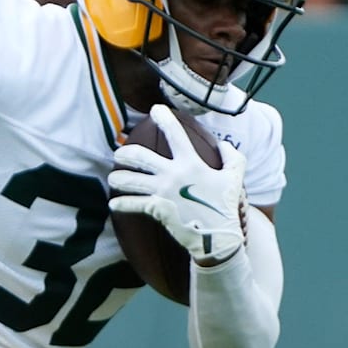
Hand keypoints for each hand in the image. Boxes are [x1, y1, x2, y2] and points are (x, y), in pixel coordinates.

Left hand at [108, 105, 247, 264]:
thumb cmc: (225, 207)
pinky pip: (133, 204)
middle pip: (140, 157)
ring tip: (113, 179)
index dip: (164, 119)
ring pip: (130, 180)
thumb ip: (232, 157)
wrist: (217, 237)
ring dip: (118, 178)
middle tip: (119, 154)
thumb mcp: (235, 178)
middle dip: (125, 153)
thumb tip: (222, 144)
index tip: (155, 110)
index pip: (175, 135)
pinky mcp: (157, 209)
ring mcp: (163, 192)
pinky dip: (121, 204)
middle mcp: (173, 174)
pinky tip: (113, 204)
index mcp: (191, 163)